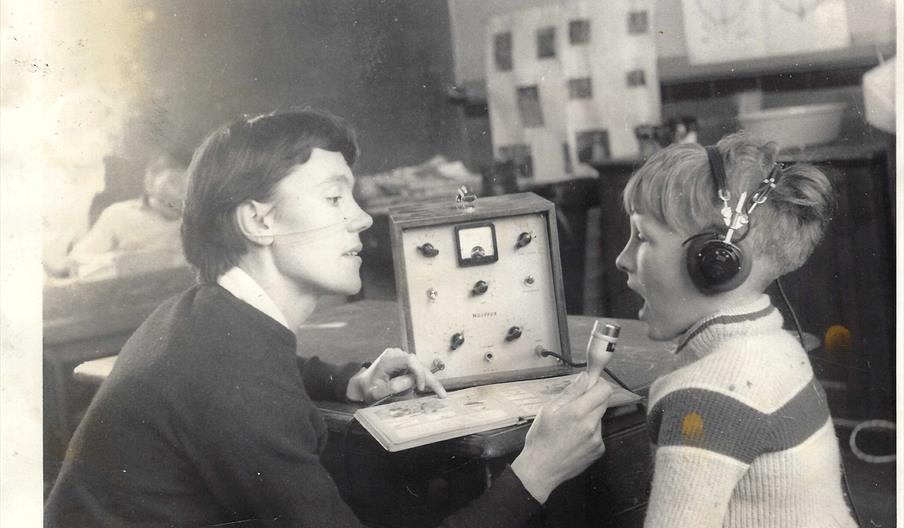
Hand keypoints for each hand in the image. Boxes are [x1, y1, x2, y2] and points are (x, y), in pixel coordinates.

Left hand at [346, 348, 446, 402]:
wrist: (362, 384)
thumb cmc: (367, 389)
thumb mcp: (376, 392)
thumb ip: (392, 387)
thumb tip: (411, 382)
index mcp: (388, 360)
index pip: (410, 360)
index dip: (419, 373)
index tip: (419, 388)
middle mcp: (395, 354)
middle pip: (418, 364)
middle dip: (430, 379)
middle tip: (441, 394)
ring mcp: (400, 357)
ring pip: (420, 367)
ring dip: (428, 380)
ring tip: (439, 393)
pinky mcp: (404, 362)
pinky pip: (417, 369)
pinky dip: (424, 379)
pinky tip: (433, 388)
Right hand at [511, 373, 612, 502]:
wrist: (541, 470)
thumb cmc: (540, 439)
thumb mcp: (548, 410)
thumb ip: (570, 392)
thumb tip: (585, 377)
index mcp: (578, 411)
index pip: (604, 389)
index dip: (598, 383)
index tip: (590, 384)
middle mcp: (591, 425)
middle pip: (603, 402)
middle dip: (592, 399)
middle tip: (575, 405)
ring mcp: (597, 439)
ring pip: (599, 417)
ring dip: (589, 416)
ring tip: (570, 427)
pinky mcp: (599, 450)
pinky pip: (598, 433)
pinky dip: (589, 432)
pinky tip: (574, 439)